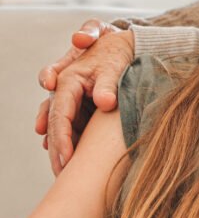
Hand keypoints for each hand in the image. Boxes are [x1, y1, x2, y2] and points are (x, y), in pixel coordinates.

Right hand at [34, 20, 134, 175]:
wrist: (124, 44)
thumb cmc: (118, 53)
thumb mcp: (115, 65)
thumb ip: (108, 83)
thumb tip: (105, 104)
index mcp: (68, 80)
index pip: (61, 115)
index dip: (62, 139)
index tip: (67, 160)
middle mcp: (62, 91)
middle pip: (54, 125)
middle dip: (57, 149)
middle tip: (62, 173)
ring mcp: (69, 99)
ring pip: (59, 127)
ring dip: (60, 148)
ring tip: (63, 171)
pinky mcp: (79, 105)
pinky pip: (71, 126)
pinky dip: (71, 141)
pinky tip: (74, 160)